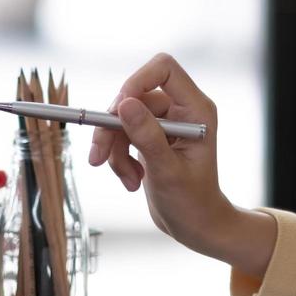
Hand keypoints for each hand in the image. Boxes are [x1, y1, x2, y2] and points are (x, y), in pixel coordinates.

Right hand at [87, 53, 273, 275]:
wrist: (195, 225)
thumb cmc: (192, 202)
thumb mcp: (167, 171)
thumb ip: (147, 136)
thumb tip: (125, 103)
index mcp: (196, 109)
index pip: (164, 69)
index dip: (136, 81)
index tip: (118, 110)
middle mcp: (182, 110)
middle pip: (134, 95)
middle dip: (113, 127)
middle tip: (100, 157)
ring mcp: (165, 123)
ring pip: (123, 117)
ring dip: (115, 149)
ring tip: (128, 180)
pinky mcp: (151, 136)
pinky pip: (122, 134)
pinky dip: (119, 157)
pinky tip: (132, 181)